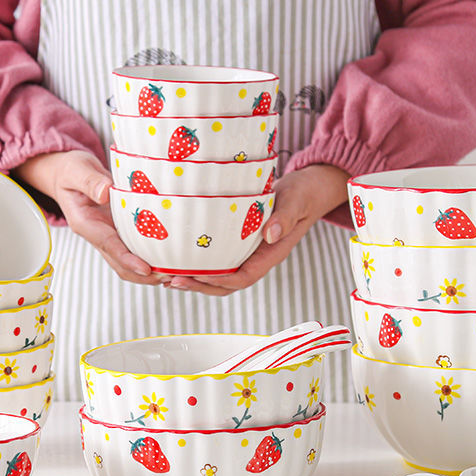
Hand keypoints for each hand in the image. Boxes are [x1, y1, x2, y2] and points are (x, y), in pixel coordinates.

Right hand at [13, 150, 163, 285]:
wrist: (68, 173)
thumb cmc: (72, 171)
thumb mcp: (78, 170)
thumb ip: (90, 181)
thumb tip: (105, 193)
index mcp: (86, 223)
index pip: (109, 245)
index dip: (128, 259)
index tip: (145, 268)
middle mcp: (98, 235)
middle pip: (120, 264)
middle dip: (144, 275)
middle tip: (169, 276)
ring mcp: (110, 236)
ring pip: (129, 262)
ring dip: (150, 271)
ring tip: (175, 274)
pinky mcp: (120, 232)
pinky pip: (136, 249)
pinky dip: (152, 256)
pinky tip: (171, 257)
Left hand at [168, 164, 350, 295]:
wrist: (308, 189)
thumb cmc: (303, 195)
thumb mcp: (295, 202)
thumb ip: (284, 218)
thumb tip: (270, 234)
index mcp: (271, 254)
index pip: (243, 278)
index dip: (219, 281)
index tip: (198, 276)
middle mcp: (257, 257)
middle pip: (226, 284)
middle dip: (199, 286)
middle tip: (172, 280)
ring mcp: (247, 251)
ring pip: (220, 274)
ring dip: (195, 278)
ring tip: (168, 276)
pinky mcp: (239, 241)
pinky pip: (218, 258)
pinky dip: (199, 262)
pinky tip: (180, 258)